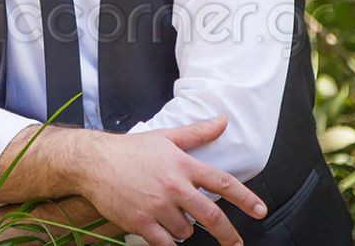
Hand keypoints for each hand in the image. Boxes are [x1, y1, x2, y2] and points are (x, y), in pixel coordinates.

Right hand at [78, 115, 265, 245]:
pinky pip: (165, 243)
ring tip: (169, 214)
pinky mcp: (141, 222)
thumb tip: (222, 121)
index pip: (222, 182)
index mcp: (182, 165)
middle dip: (228, 233)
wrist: (93, 162)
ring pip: (186, 230)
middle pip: (211, 215)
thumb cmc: (130, 150)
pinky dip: (167, 241)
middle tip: (235, 242)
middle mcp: (173, 186)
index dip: (245, 198)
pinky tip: (162, 231)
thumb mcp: (165, 137)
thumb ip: (197, 133)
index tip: (260, 211)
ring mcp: (157, 206)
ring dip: (184, 228)